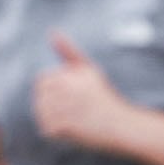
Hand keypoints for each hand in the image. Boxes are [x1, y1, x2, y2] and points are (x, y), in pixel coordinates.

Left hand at [31, 33, 126, 149]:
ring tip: (72, 122)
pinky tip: (71, 132)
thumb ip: (69, 51)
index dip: (52, 92)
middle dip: (50, 106)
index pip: (42, 81)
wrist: (123, 126)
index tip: (68, 99)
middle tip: (71, 113)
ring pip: (41, 113)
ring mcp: (67, 108)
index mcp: (71, 75)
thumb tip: (52, 31)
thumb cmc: (104, 97)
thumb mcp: (88, 69)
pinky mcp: (67, 126)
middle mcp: (69, 89)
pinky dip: (55, 133)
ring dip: (52, 120)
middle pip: (40, 98)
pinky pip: (46, 129)